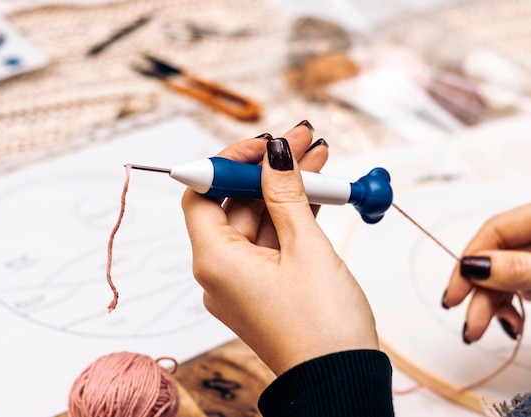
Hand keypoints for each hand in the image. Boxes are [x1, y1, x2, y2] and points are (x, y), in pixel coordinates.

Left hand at [181, 121, 378, 375]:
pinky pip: (272, 242)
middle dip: (269, 170)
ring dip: (287, 189)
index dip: (228, 163)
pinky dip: (292, 217)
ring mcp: (243, 280)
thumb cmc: (322, 326)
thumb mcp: (306, 247)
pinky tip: (317, 190)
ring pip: (259, 220)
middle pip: (234, 203)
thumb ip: (286, 194)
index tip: (263, 143)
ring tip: (319, 157)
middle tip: (303, 141)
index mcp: (215, 260)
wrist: (340, 383)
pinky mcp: (264, 287)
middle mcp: (220, 271)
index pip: (202, 193)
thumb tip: (275, 153)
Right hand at [443, 203, 530, 343]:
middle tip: (469, 325)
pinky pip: (519, 286)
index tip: (455, 295)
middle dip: (481, 293)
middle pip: (497, 256)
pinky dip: (510, 304)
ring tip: (480, 331)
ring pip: (506, 275)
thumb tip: (473, 265)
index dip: (470, 260)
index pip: (494, 229)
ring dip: (492, 305)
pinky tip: (510, 322)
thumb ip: (518, 267)